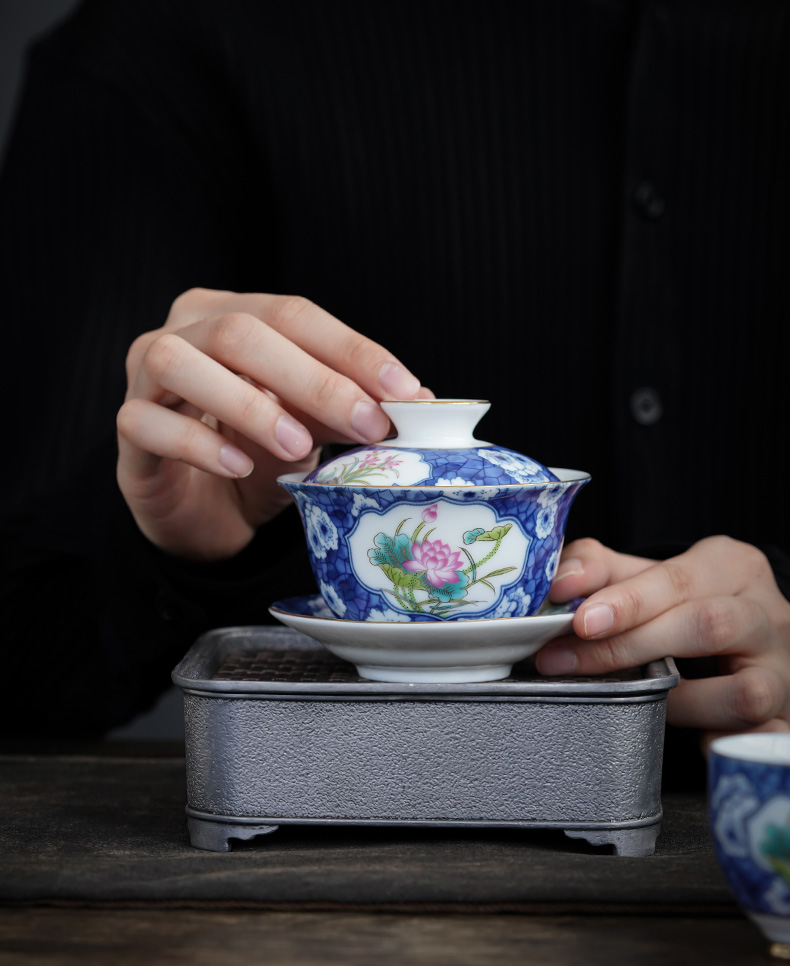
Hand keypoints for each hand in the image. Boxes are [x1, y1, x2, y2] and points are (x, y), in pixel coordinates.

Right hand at [117, 288, 429, 560]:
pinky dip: (200, 444)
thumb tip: (421, 401)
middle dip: (314, 378)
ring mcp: (143, 377)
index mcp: (231, 313)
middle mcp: (182, 331)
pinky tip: (240, 467)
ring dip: (250, 404)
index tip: (406, 389)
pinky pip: (147, 424)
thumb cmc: (257, 453)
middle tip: (368, 424)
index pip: (294, 315)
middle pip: (242, 332)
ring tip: (300, 447)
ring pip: (182, 364)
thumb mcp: (311, 425)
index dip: (351, 349)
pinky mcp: (127, 429)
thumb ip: (349, 405)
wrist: (203, 509)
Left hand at [535, 536, 789, 744]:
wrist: (745, 643)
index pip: (676, 580)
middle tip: (568, 660)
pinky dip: (720, 743)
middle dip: (631, 646)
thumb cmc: (684, 607)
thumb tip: (560, 582)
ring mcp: (781, 671)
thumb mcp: (645, 576)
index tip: (579, 620)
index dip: (625, 602)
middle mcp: (767, 615)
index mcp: (732, 567)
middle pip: (709, 626)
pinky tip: (687, 739)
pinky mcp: (784, 719)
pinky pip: (759, 740)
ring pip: (742, 691)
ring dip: (676, 701)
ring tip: (631, 697)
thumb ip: (600, 571)